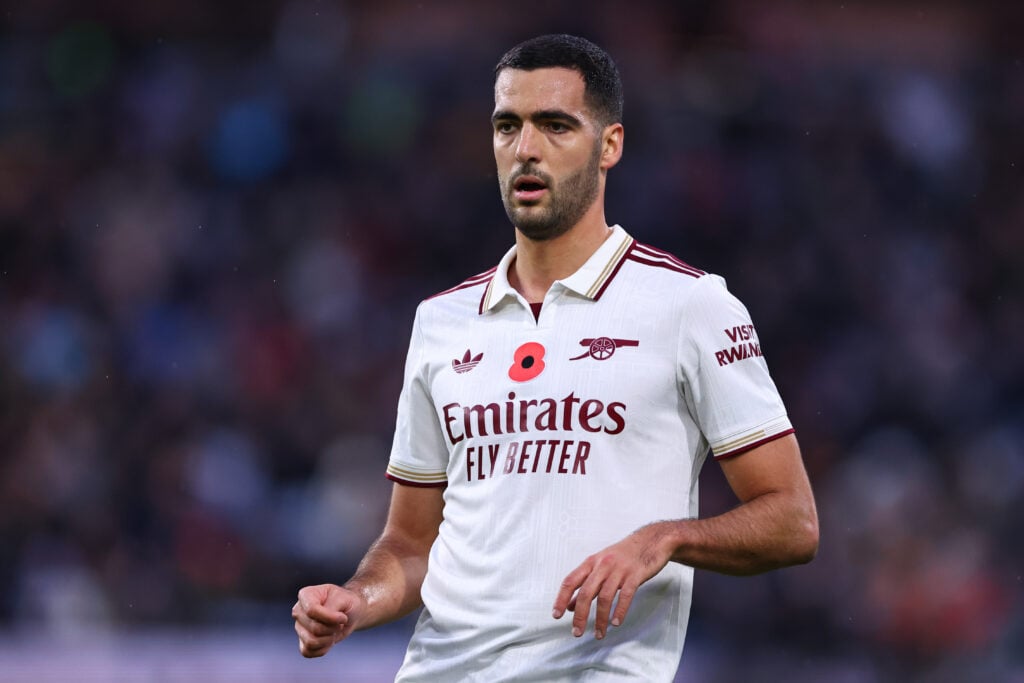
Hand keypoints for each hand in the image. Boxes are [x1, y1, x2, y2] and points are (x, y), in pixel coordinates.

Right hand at [292, 583, 364, 656]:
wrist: (349, 614)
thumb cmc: (346, 602)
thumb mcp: (344, 599)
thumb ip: (332, 608)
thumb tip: (322, 623)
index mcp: (306, 595)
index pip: (311, 610)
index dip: (330, 618)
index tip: (343, 617)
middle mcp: (298, 611)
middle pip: (314, 628)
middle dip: (332, 628)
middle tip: (339, 623)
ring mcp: (299, 627)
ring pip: (311, 642)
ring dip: (328, 640)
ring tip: (334, 631)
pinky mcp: (302, 642)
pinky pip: (308, 652)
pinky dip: (323, 649)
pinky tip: (329, 640)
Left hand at [551, 523, 673, 639]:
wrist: (650, 540)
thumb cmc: (623, 555)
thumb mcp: (600, 566)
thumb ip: (585, 584)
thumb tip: (569, 605)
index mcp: (591, 562)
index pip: (570, 581)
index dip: (561, 598)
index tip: (556, 614)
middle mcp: (603, 565)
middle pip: (586, 592)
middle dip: (580, 615)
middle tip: (577, 632)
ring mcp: (619, 570)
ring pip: (605, 597)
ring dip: (600, 619)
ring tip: (599, 633)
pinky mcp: (635, 575)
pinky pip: (625, 595)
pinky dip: (619, 611)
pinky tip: (616, 622)